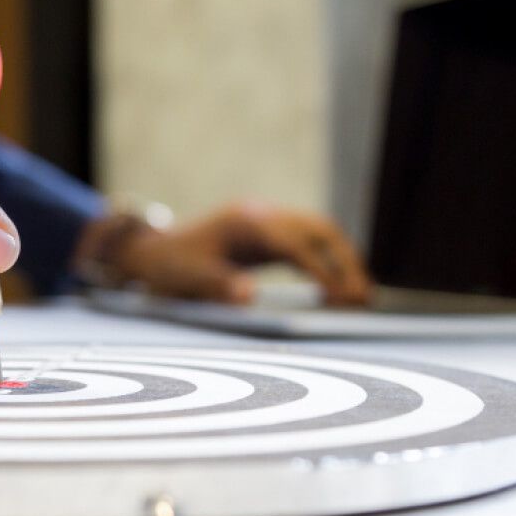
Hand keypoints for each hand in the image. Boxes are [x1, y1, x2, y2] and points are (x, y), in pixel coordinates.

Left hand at [85, 203, 370, 304]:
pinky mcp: (268, 235)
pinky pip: (307, 243)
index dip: (321, 269)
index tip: (340, 297)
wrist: (153, 251)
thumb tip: (250, 297)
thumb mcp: (187, 279)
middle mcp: (261, 215)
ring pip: (319, 233)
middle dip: (346, 261)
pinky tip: (336, 290)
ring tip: (359, 298)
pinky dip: (327, 263)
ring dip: (342, 261)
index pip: (294, 243)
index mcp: (244, 223)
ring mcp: (267, 221)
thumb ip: (217, 286)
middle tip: (362, 299)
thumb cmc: (168, 266)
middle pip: (319, 229)